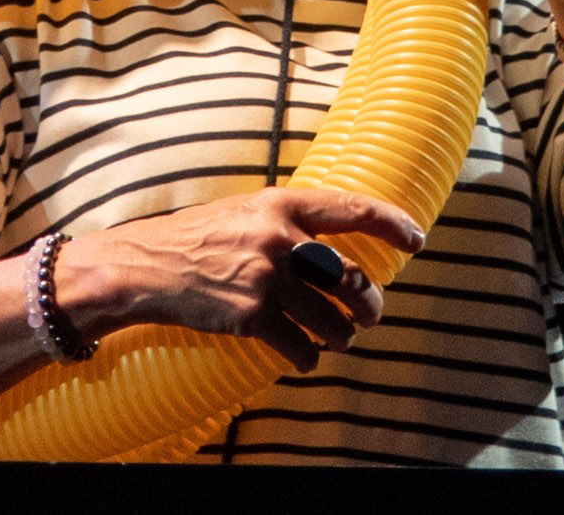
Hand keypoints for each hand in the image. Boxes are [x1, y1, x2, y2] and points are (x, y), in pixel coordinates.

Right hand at [68, 187, 424, 371]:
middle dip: (368, 303)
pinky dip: (306, 357)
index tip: (417, 238)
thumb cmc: (194, 239)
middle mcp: (279, 239)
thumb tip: (329, 250)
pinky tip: (298, 353)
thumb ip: (284, 225)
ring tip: (334, 338)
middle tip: (368, 312)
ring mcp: (267, 279)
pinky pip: (302, 348)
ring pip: (334, 322)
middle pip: (351, 278)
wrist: (146, 266)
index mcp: (278, 205)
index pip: (351, 209)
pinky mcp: (253, 317)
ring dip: (341, 337)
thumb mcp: (241, 213)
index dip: (392, 223)